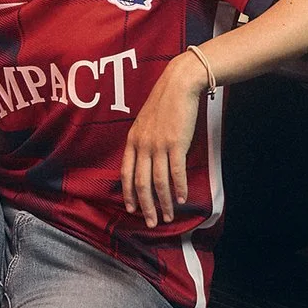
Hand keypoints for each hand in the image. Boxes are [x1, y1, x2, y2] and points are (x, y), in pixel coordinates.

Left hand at [120, 53, 207, 228]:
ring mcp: (158, 145)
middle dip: (145, 206)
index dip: (128, 194)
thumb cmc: (165, 102)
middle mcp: (143, 145)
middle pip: (141, 183)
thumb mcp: (146, 122)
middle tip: (151, 222)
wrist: (179, 85)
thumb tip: (147, 160)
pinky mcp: (176, 144)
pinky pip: (176, 172)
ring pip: (158, 182)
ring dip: (163, 203)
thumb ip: (144, 141)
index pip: (126, 173)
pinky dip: (178, 188)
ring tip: (168, 217)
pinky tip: (181, 199)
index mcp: (133, 140)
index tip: (132, 209)